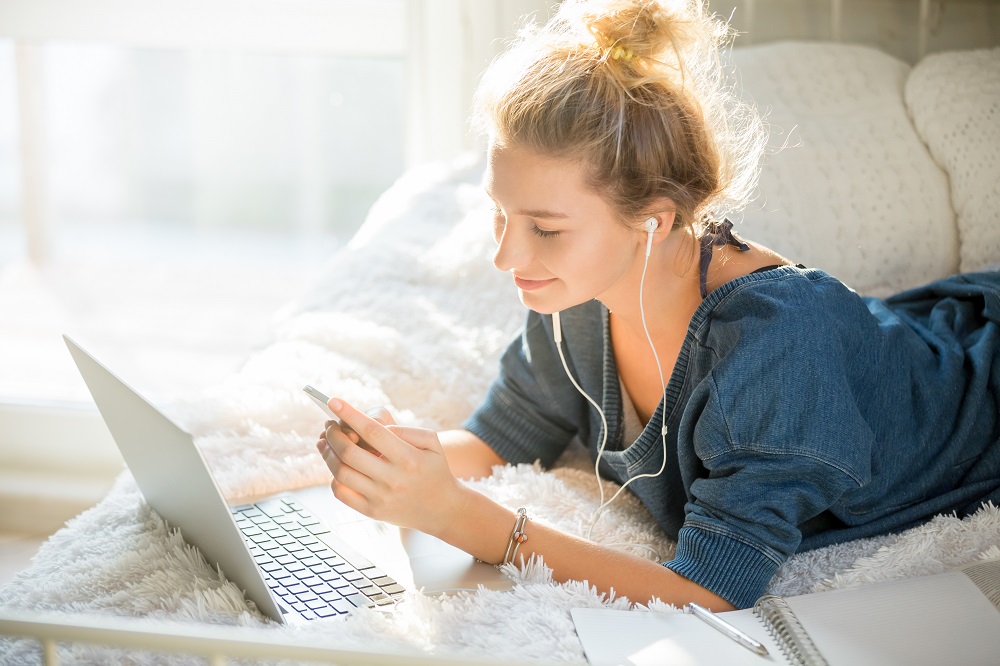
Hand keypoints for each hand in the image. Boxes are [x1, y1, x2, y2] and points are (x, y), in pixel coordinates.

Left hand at [315, 397, 464, 535]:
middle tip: (330, 424)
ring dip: (328, 453)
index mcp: (408, 458)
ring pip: (341, 472)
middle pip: (350, 451)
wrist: (442, 509)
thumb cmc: (435, 469)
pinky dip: (333, 476)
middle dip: (333, 433)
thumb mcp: (432, 443)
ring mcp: (380, 497)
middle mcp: (392, 478)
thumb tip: (374, 427)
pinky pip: (341, 493)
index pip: (372, 431)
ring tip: (325, 441)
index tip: (333, 401)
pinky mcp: (371, 511)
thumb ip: (405, 430)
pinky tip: (335, 466)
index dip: (350, 414)